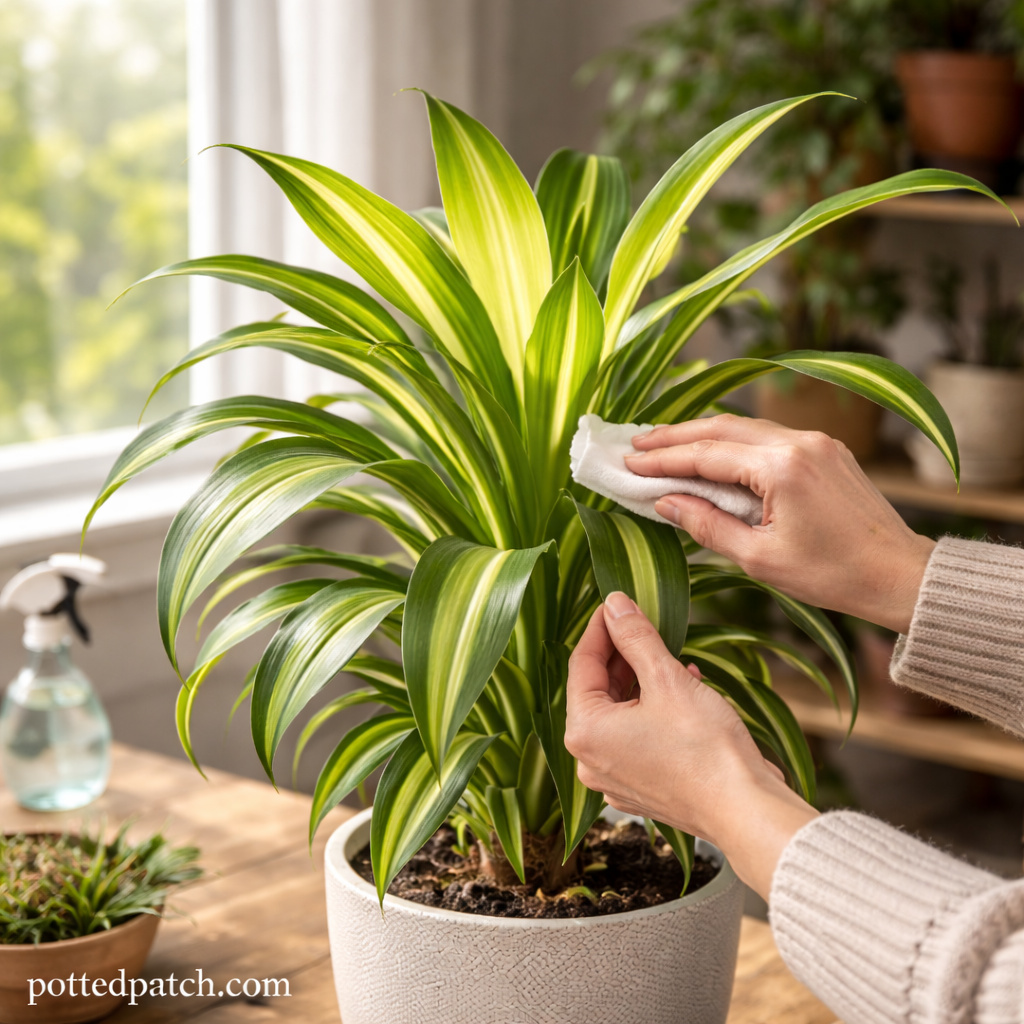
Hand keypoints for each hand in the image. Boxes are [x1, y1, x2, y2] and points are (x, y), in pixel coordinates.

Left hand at [565, 592, 816, 898]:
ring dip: (642, 682)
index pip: (582, 663)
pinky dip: (653, 712)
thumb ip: (636, 637)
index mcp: (585, 732)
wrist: (744, 810)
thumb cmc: (705, 747)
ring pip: (619, 714)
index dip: (601, 627)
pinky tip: (684, 692)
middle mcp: (589, 760)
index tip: (616, 602)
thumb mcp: (667, 679)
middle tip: (645, 624)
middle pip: (598, 691)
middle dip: (624, 655)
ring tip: (673, 659)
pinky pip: (636, 738)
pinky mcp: (640, 789)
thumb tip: (615, 604)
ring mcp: (613, 779)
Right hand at [625, 415, 934, 633]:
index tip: (628, 463)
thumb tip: (665, 503)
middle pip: (721, 428)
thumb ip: (707, 525)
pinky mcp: (826, 449)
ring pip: (744, 427)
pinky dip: (733, 442)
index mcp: (781, 469)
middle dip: (674, 435)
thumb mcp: (759, 559)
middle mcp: (798, 442)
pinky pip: (768, 436)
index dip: (662, 459)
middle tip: (635, 444)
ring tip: (665, 444)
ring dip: (702, 434)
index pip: (706, 455)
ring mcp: (815, 442)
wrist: (900, 574)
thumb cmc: (833, 575)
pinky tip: (713, 452)